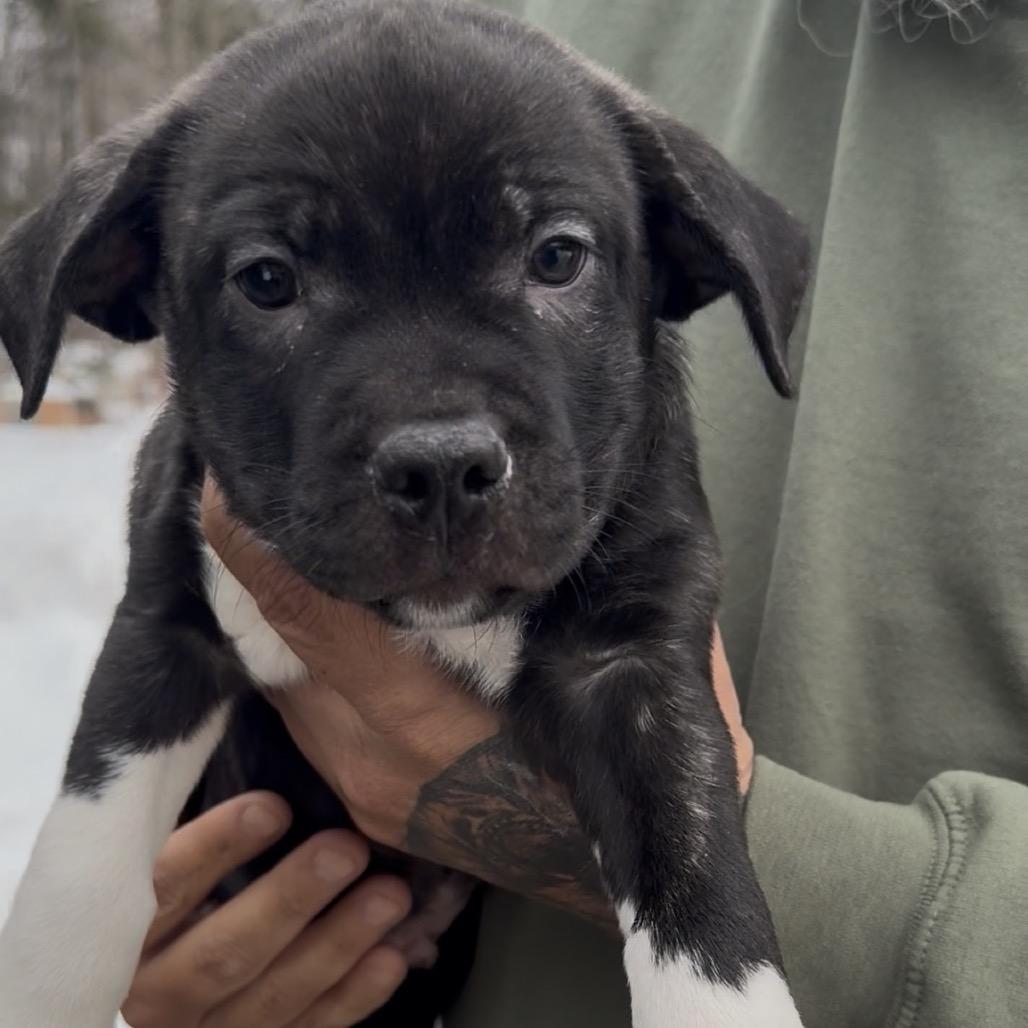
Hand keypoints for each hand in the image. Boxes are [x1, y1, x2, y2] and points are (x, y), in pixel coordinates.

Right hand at [121, 792, 411, 1027]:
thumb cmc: (191, 896)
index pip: (165, 885)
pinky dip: (352, 997)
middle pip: (223, 951)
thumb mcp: (178, 859)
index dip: (217, 846)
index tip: (273, 807)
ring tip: (390, 895)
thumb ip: (208, 829)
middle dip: (291, 898)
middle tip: (347, 850)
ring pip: (273, 996)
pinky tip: (391, 957)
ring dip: (338, 943)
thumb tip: (275, 761)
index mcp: (130, 926)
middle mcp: (156, 990)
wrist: (179, 990)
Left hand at [200, 480, 753, 927]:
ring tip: (296, 557)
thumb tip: (467, 527)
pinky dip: (309, 670)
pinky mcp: (361, 801)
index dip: (253, 550)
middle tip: (260, 504)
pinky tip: (334, 636)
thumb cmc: (593, 756)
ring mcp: (358, 785)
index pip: (306, 613)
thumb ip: (510, 604)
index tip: (221, 490)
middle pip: (276, 646)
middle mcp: (367, 754)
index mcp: (418, 715)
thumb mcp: (567, 664)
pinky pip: (310, 720)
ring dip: (282, 624)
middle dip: (255, 576)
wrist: (592, 869)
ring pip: (288, 684)